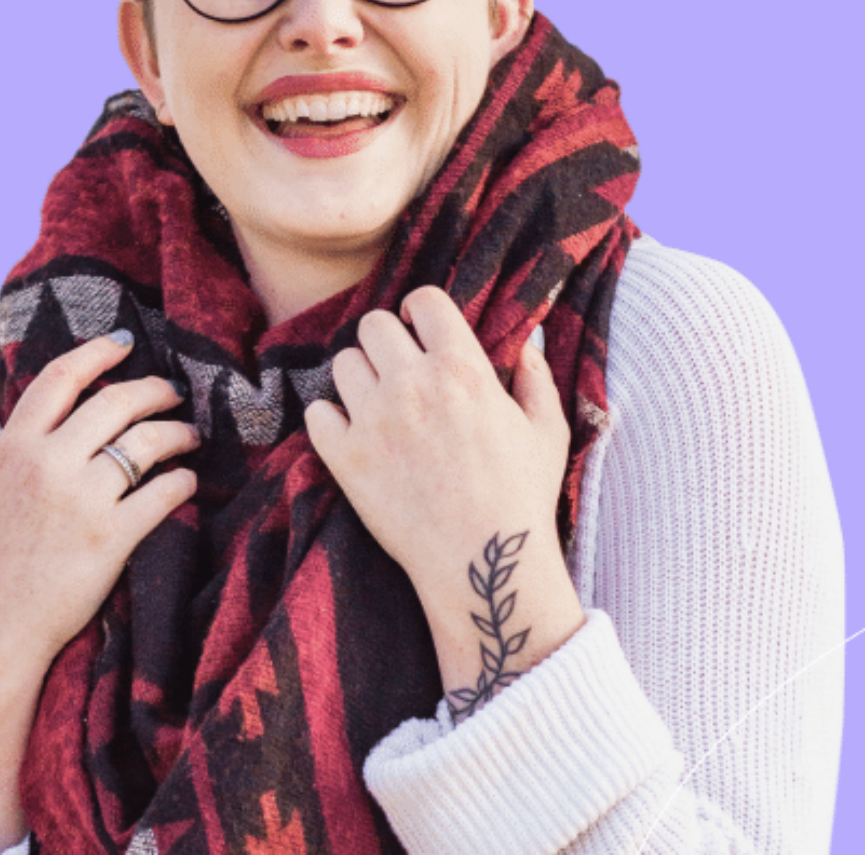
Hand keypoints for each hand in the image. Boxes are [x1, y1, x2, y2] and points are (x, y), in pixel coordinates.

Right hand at [0, 332, 198, 853]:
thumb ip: (28, 454)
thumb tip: (70, 424)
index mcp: (14, 448)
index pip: (60, 377)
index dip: (97, 353)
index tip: (124, 343)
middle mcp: (49, 463)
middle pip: (117, 402)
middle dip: (154, 391)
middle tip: (173, 394)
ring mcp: (82, 499)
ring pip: (148, 442)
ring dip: (177, 433)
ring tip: (189, 436)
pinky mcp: (111, 538)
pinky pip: (164, 494)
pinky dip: (182, 483)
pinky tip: (187, 483)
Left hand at [305, 287, 584, 695]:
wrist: (484, 564)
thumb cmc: (522, 498)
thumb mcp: (548, 431)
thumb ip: (536, 378)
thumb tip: (527, 343)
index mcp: (462, 368)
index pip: (422, 300)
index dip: (420, 311)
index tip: (421, 330)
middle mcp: (413, 384)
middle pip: (372, 324)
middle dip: (386, 341)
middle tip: (397, 369)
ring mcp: (374, 419)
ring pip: (342, 363)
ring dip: (358, 378)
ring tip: (376, 404)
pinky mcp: (345, 458)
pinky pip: (316, 413)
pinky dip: (330, 420)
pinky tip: (353, 434)